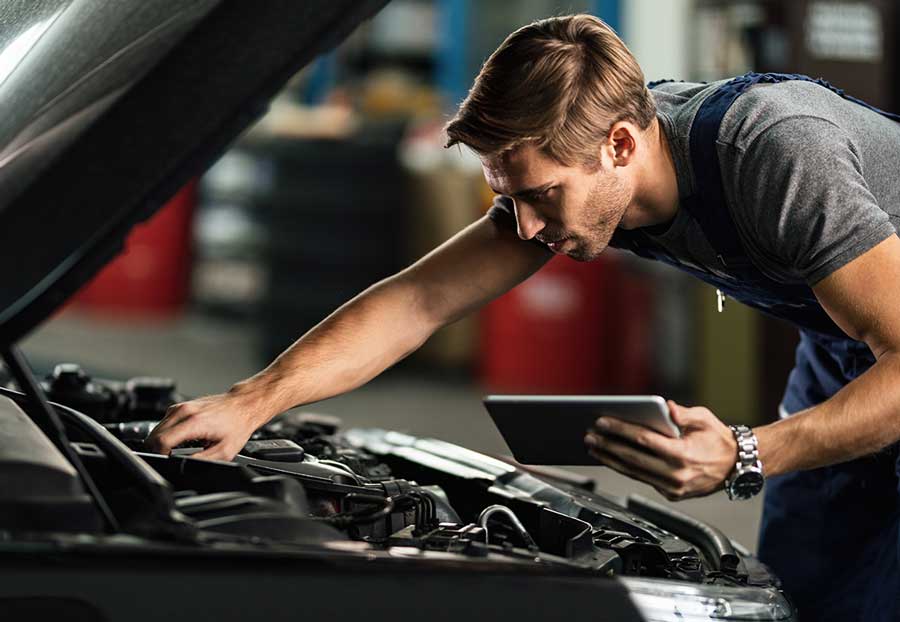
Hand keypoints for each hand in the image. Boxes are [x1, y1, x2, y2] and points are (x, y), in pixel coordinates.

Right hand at [145, 389, 271, 460]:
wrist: (243, 404)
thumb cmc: (237, 424)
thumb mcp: (224, 451)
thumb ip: (201, 461)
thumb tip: (183, 466)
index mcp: (194, 422)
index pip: (161, 440)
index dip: (159, 455)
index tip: (165, 461)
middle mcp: (184, 411)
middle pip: (154, 435)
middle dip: (157, 450)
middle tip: (169, 458)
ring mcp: (181, 407)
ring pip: (156, 428)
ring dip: (160, 441)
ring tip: (176, 449)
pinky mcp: (181, 406)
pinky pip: (164, 422)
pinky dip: (166, 433)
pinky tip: (179, 439)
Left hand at [583, 400, 736, 500]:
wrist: (737, 467)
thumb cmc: (719, 440)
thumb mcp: (705, 419)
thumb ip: (683, 413)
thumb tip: (666, 407)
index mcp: (683, 455)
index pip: (643, 440)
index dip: (620, 430)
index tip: (602, 422)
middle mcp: (676, 475)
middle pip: (632, 459)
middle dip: (608, 446)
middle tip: (590, 435)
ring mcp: (673, 488)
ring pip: (634, 473)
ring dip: (611, 460)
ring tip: (595, 447)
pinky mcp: (671, 494)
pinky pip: (643, 480)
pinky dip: (626, 469)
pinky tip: (612, 458)